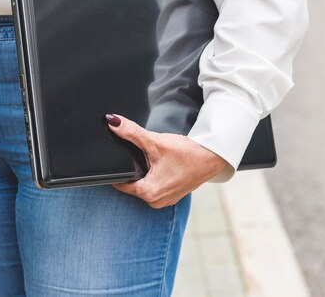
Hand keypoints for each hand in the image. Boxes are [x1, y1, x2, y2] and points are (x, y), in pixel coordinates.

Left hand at [105, 114, 228, 208]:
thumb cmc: (187, 153)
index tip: (116, 155)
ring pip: (143, 182)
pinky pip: (154, 183)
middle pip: (131, 182)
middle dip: (132, 167)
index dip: (115, 167)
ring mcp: (164, 199)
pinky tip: (160, 163)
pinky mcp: (171, 194)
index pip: (119, 183)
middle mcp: (155, 201)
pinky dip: (153, 173)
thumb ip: (130, 132)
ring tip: (153, 157)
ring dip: (144, 170)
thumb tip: (112, 121)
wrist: (212, 157)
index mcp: (148, 193)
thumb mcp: (154, 141)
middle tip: (142, 153)